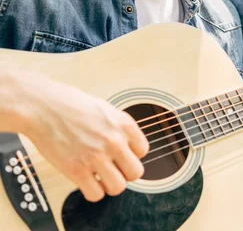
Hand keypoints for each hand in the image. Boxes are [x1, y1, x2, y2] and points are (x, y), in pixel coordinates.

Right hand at [21, 73, 148, 201]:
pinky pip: (95, 194)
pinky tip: (86, 181)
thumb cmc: (71, 105)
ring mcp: (96, 156)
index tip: (118, 154)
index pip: (143, 151)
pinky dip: (92, 191)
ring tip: (98, 176)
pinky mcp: (76, 170)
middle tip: (112, 169)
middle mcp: (114, 141)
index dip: (130, 154)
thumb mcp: (105, 109)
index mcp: (124, 124)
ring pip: (118, 187)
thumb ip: (118, 128)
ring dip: (109, 185)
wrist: (42, 107)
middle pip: (136, 172)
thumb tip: (128, 147)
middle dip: (124, 173)